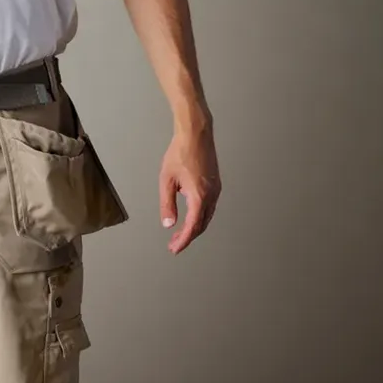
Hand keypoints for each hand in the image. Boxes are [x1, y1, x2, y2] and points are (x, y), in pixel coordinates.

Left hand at [159, 117, 220, 254]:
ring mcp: (216, 189)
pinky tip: (190, 218)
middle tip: (174, 245)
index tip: (174, 249)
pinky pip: (210, 207)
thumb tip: (168, 224)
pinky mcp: (215, 184)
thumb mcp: (167, 181)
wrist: (196, 134)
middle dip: (188, 237)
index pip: (192, 226)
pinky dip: (200, 217)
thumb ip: (167, 204)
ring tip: (179, 234)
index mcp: (199, 195)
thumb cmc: (180, 153)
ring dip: (194, 228)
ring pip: (207, 216)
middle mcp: (211, 194)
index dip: (183, 240)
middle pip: (202, 224)